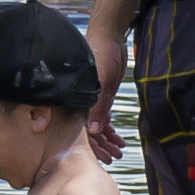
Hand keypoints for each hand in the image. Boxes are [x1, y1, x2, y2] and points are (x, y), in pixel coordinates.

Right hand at [84, 13, 128, 165]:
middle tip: (112, 158)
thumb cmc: (101, 52)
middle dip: (100, 146)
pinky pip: (103, 116)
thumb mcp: (102, 81)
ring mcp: (92, 99)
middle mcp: (82, 101)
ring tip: (118, 151)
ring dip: (107, 139)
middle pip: (88, 131)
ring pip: (97, 125)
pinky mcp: (101, 95)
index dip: (91, 145)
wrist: (111, 35)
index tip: (101, 158)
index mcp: (77, 99)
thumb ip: (97, 106)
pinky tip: (118, 139)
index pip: (80, 129)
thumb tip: (93, 131)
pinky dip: (110, 128)